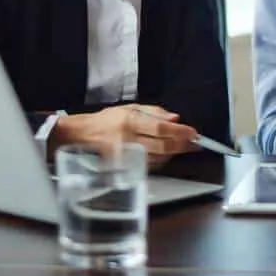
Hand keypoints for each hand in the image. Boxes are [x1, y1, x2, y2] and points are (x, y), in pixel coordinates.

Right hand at [53, 104, 196, 168]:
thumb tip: (176, 118)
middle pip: (162, 146)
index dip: (180, 132)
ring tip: (183, 147)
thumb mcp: (129, 108)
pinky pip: (148, 166)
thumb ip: (154, 112)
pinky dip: (161, 161)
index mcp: (130, 120)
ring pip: (157, 159)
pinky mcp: (122, 168)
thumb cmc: (107, 120)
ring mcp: (125, 156)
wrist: (81, 135)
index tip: (194, 133)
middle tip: (194, 144)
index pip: (160, 128)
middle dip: (182, 146)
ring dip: (174, 154)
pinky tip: (166, 155)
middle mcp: (127, 139)